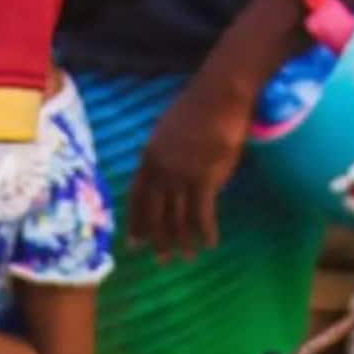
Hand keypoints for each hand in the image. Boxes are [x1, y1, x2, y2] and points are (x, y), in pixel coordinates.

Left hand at [126, 74, 251, 260]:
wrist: (219, 93)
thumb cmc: (198, 107)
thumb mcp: (166, 130)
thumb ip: (161, 154)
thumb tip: (163, 174)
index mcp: (148, 158)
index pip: (136, 197)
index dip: (136, 222)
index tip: (134, 242)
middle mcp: (160, 170)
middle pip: (155, 213)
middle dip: (157, 240)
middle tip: (160, 260)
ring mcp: (181, 175)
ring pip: (178, 217)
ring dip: (182, 241)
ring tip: (186, 257)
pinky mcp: (205, 177)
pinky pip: (202, 213)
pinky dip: (206, 231)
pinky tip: (210, 243)